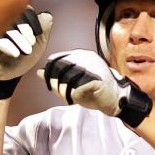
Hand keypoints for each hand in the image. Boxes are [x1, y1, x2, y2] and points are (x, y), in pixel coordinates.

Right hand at [0, 7, 52, 80]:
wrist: (8, 77)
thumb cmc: (20, 60)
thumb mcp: (38, 44)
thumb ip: (44, 29)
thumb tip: (47, 15)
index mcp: (15, 18)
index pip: (23, 9)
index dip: (32, 19)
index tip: (37, 33)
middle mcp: (3, 22)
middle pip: (12, 15)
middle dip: (25, 28)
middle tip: (31, 42)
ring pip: (4, 27)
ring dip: (17, 38)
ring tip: (26, 50)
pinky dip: (7, 45)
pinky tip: (15, 53)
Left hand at [38, 49, 152, 126]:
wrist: (115, 99)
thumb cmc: (92, 92)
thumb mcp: (71, 85)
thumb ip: (55, 78)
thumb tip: (39, 72)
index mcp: (79, 55)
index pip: (55, 60)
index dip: (48, 74)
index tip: (49, 86)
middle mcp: (85, 58)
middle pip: (59, 71)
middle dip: (57, 86)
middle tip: (63, 95)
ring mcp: (93, 67)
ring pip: (67, 80)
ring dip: (65, 92)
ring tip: (70, 98)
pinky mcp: (98, 79)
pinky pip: (78, 89)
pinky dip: (75, 96)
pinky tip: (77, 99)